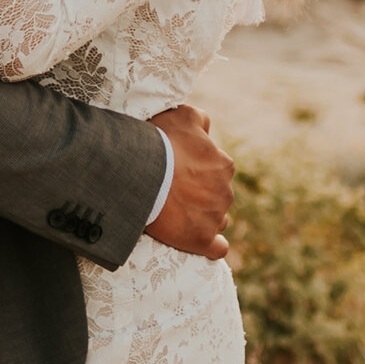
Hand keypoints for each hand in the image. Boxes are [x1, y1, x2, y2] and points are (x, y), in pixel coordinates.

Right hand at [148, 105, 233, 261]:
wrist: (139, 173)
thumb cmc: (159, 141)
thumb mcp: (182, 115)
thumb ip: (200, 119)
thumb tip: (207, 128)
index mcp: (223, 165)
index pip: (217, 171)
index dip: (198, 171)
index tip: (178, 171)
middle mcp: (225, 192)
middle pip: (217, 195)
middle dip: (201, 194)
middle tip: (173, 192)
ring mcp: (214, 217)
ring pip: (216, 219)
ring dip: (202, 217)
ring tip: (177, 214)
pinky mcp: (201, 240)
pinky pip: (217, 248)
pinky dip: (212, 245)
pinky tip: (200, 242)